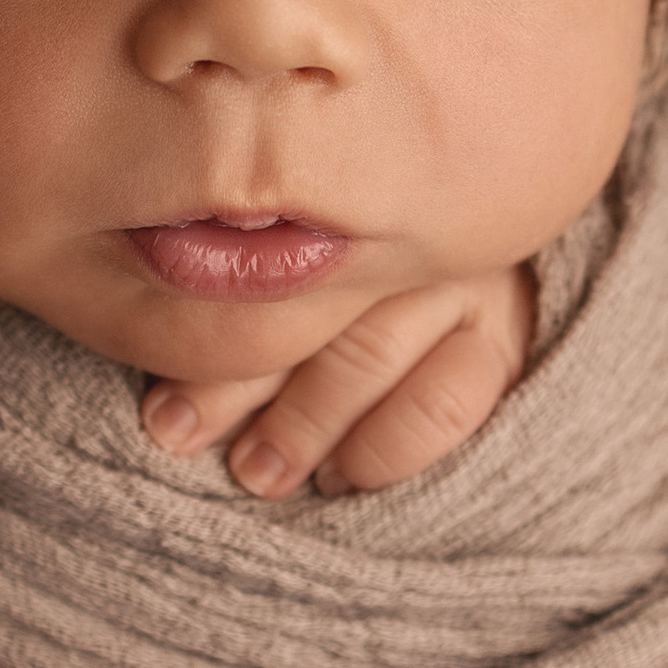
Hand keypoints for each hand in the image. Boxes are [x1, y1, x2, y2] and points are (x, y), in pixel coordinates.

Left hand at [140, 265, 535, 498]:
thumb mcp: (300, 255)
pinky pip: (444, 402)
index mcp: (341, 192)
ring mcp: (462, 276)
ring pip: (367, 354)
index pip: (260, 263)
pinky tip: (344, 475)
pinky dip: (384, 448)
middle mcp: (400, 226)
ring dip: (303, 423)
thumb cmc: (354, 270)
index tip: (160, 408)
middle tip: (183, 440)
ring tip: (259, 473)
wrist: (490, 256)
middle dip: (237, 387)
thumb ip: (245, 279)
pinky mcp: (507, 339)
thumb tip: (161, 360)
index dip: (202, 345)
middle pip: (305, 306)